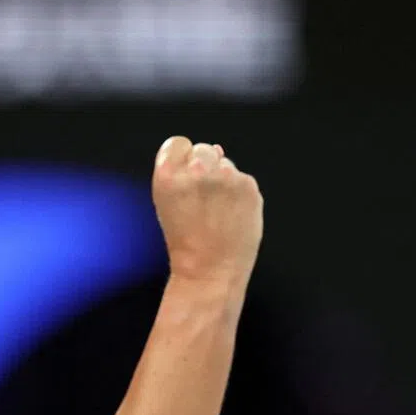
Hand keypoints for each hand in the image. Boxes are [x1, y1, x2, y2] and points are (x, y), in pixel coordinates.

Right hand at [151, 136, 262, 286]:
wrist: (209, 271)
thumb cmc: (185, 242)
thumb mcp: (166, 203)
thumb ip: (181, 172)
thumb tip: (216, 149)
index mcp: (167, 175)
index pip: (177, 143)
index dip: (182, 159)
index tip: (185, 178)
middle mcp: (196, 170)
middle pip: (203, 149)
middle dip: (204, 166)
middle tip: (203, 198)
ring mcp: (225, 177)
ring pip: (225, 164)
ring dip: (224, 180)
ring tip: (218, 210)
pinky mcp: (248, 186)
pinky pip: (243, 179)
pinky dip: (240, 194)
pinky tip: (232, 214)